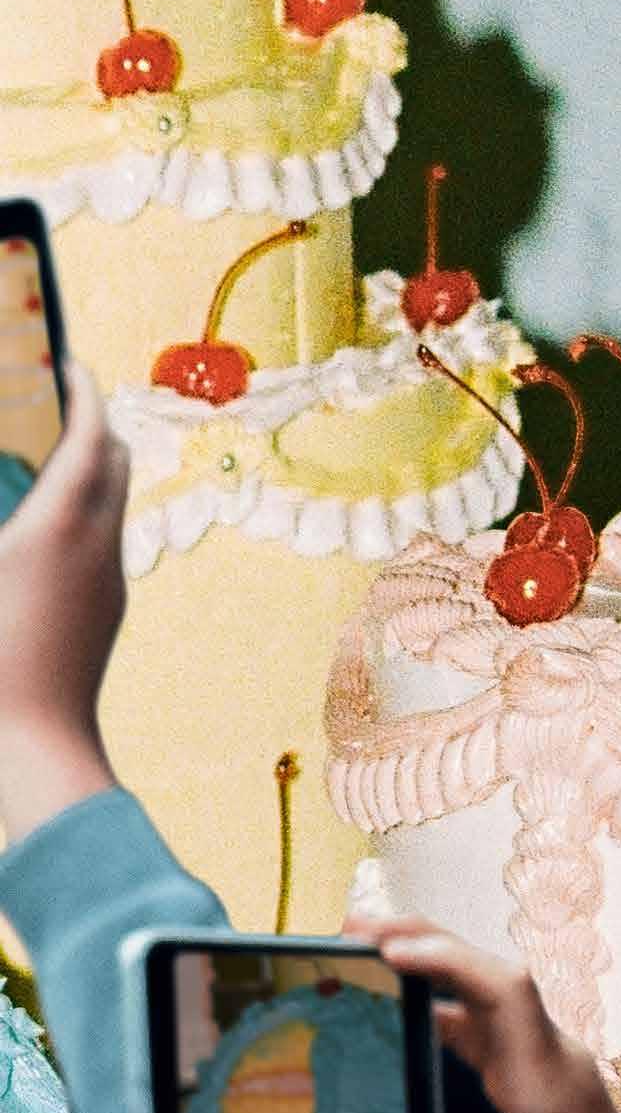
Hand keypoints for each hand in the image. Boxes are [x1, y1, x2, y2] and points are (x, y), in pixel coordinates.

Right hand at [0, 361, 124, 842]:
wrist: (33, 749)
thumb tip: (13, 516)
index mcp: (61, 522)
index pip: (91, 430)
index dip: (82, 389)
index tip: (65, 363)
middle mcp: (97, 544)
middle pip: (116, 460)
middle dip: (90, 423)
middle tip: (50, 408)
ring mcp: (107, 581)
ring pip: (113, 503)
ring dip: (87, 472)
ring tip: (38, 467)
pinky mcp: (105, 613)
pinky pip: (102, 543)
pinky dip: (80, 516)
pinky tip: (36, 534)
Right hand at [334, 922, 620, 1112]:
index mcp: (547, 1076)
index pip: (500, 988)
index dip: (443, 957)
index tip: (384, 950)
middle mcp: (554, 1059)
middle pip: (490, 978)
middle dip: (426, 948)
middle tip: (357, 936)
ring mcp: (554, 1071)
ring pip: (491, 1005)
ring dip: (436, 980)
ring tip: (373, 966)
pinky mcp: (549, 1089)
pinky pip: (496, 1037)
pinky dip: (452, 1020)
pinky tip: (415, 1025)